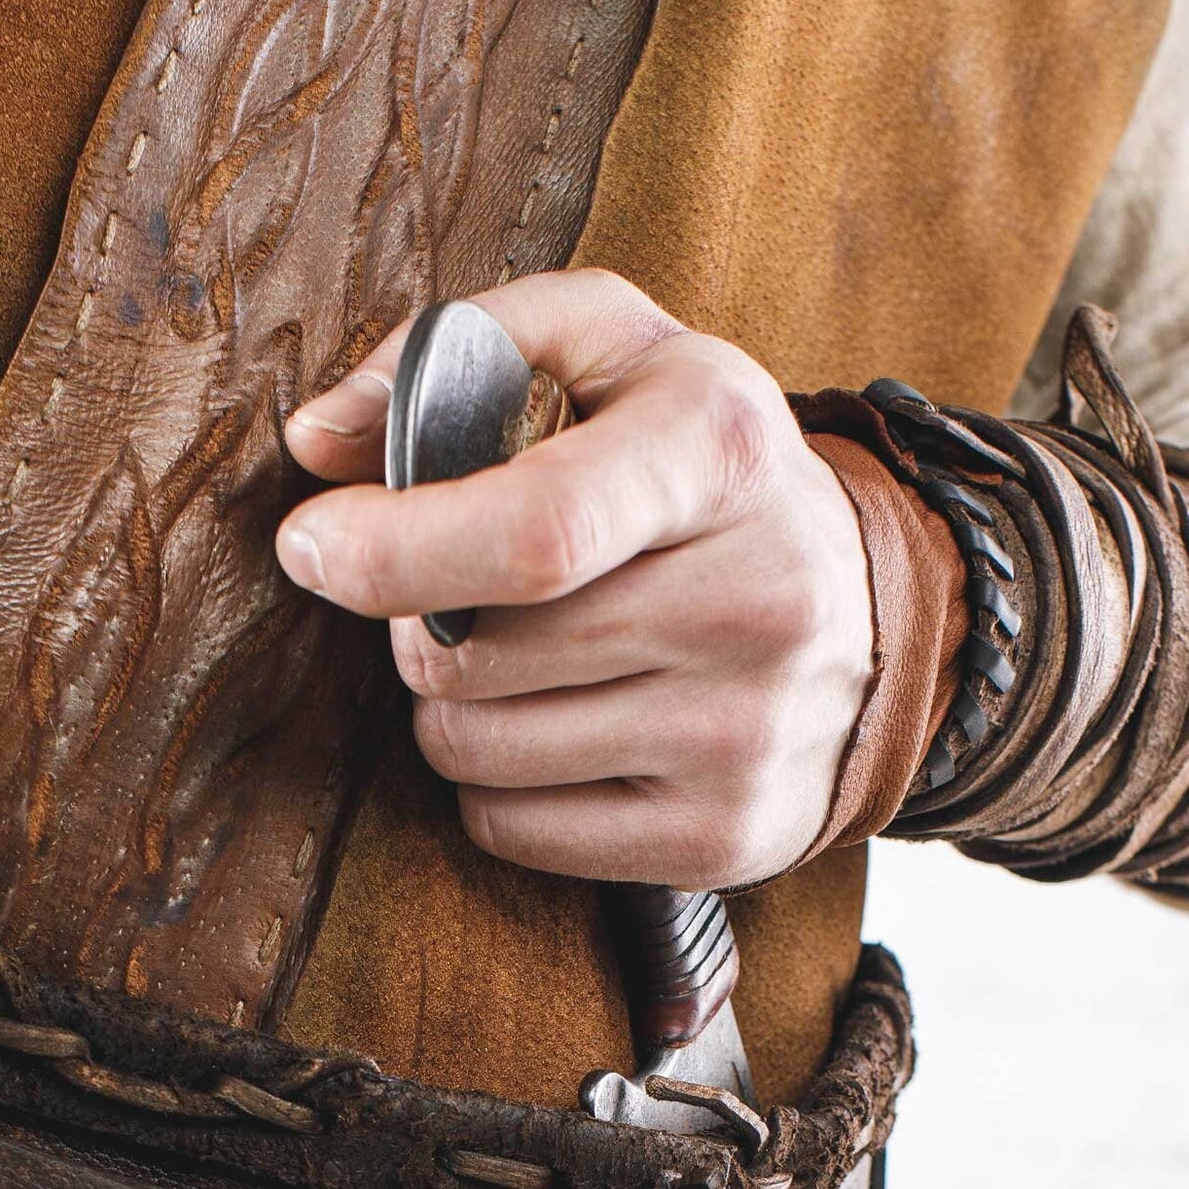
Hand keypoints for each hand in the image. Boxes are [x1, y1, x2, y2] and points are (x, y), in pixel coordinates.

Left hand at [277, 272, 873, 887]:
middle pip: (475, 656)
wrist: (876, 620)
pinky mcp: (721, 840)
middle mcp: (755, 598)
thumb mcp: (619, 353)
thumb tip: (315, 439)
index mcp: (720, 451)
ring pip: (475, 751)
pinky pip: (511, 830)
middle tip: (461, 598)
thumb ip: (463, 348)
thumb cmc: (701, 474)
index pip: (534, 531)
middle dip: (419, 626)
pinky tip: (559, 730)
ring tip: (521, 660)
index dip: (393, 549)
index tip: (312, 545)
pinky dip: (497, 787)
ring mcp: (744, 734)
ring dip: (455, 708)